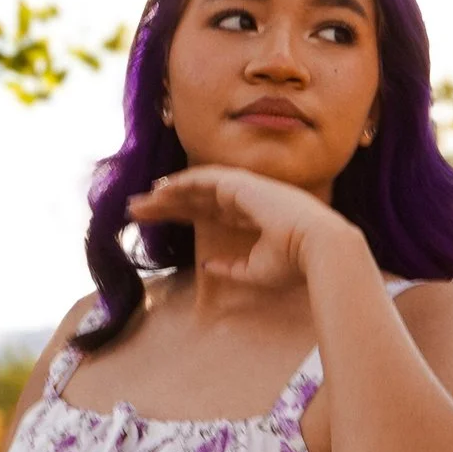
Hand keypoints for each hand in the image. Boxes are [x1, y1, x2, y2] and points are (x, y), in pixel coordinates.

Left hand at [127, 166, 349, 292]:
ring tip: (137, 203)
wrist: (317, 249)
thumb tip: (207, 266)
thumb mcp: (253, 272)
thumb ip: (229, 267)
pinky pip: (201, 180)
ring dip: (164, 193)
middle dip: (164, 203)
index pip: (206, 211)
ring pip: (193, 187)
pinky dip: (179, 184)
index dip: (179, 214)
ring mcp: (242, 189)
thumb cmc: (294, 263)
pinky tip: (158, 191)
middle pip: (193, 198)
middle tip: (134, 210)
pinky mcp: (239, 184)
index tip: (154, 219)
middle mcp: (243, 200)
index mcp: (249, 217)